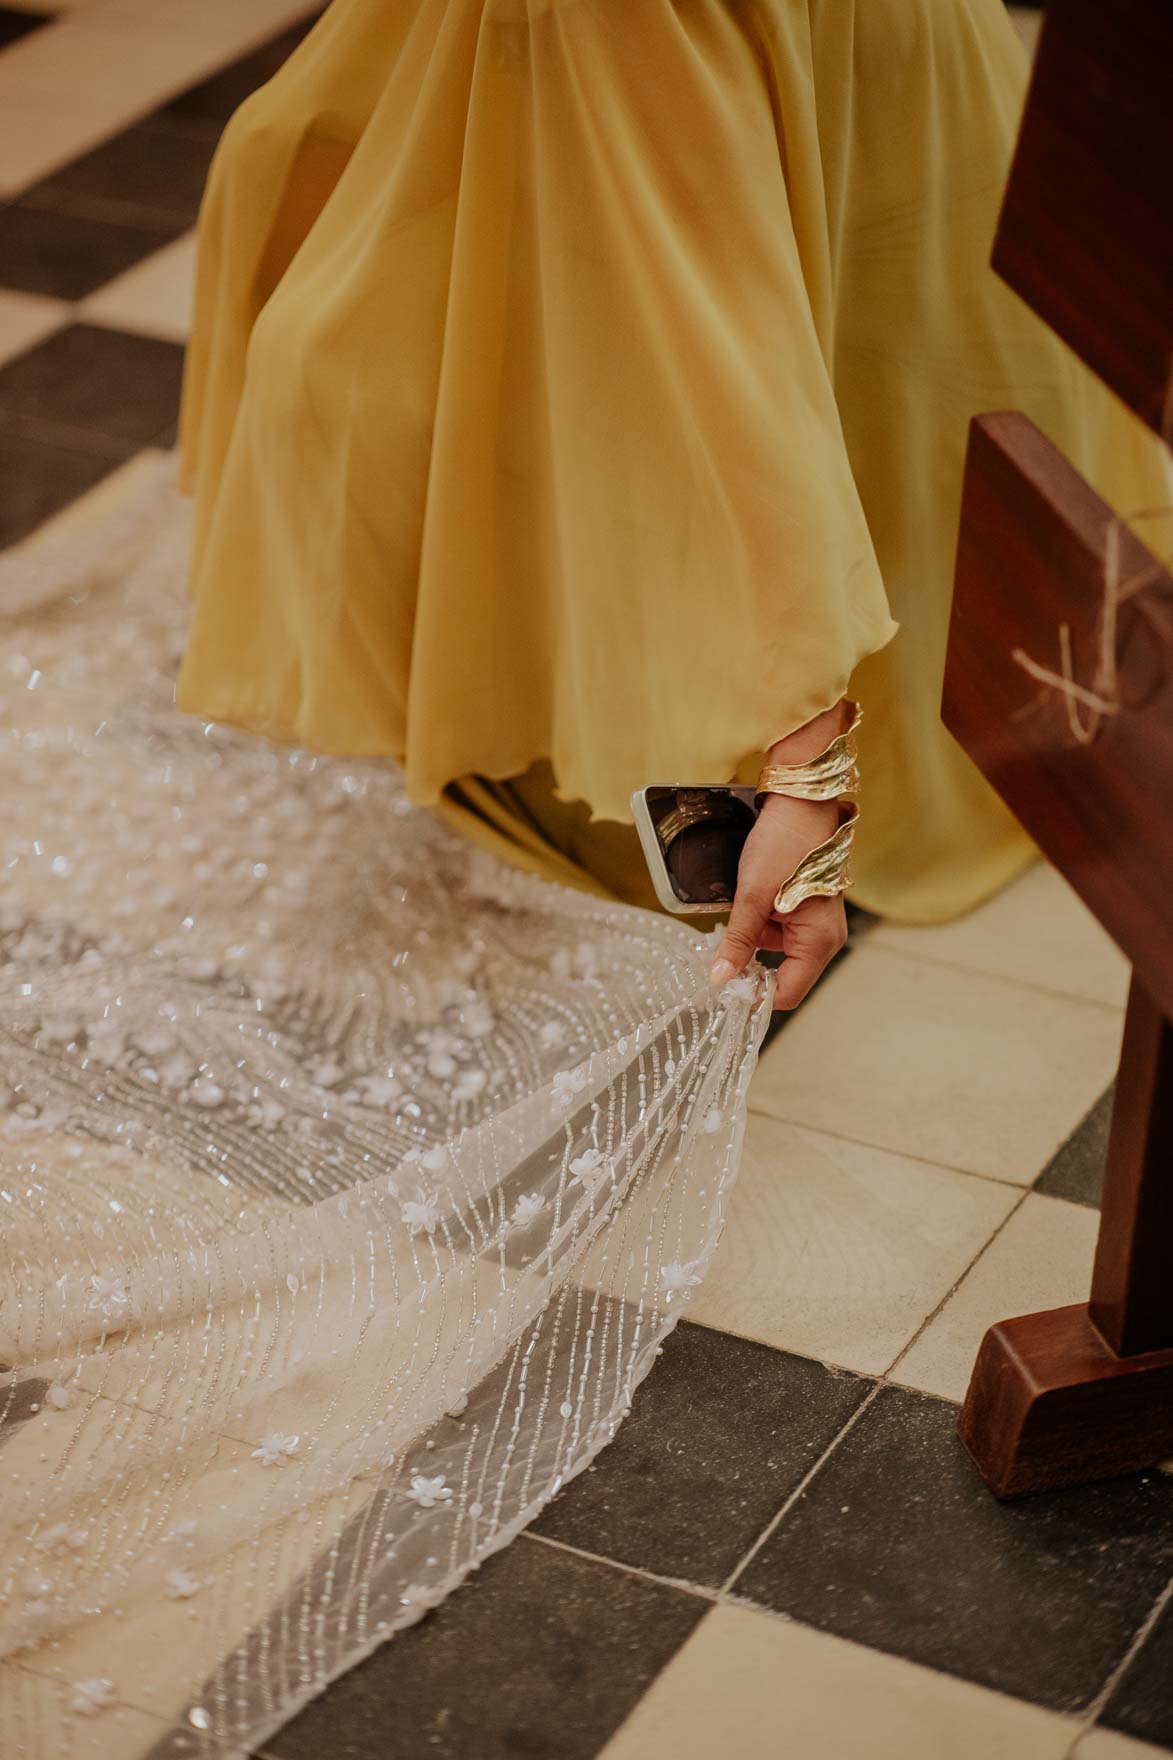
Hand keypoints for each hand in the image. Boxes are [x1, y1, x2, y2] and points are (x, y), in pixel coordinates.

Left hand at [708, 698, 851, 1010]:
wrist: (800, 803)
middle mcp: (824, 939)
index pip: (786, 993)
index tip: (721, 986)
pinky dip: (757, 925)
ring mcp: (815, 925)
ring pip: (776, 953)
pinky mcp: (805, 911)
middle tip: (718, 951)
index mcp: (819, 941)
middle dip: (749, 966)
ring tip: (735, 912)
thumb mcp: (752, 896)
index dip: (753, 994)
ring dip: (750, 942)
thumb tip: (719, 979)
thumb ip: (737, 941)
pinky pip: (778, 932)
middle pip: (783, 975)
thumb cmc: (784, 845)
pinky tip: (745, 904)